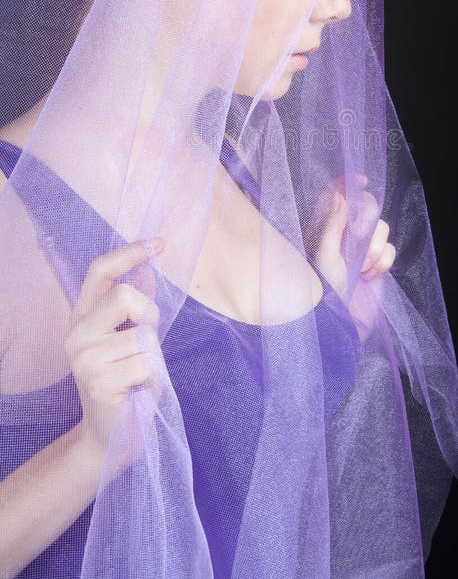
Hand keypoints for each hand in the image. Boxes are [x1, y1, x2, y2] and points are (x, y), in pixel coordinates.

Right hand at [64, 238, 165, 473]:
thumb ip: (136, 305)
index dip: (129, 252)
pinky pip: (146, 364)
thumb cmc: (125, 382)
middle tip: (147, 341)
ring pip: (142, 336)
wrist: (111, 436)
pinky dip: (152, 378)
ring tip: (138, 375)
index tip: (159, 243)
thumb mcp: (130, 337)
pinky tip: (137, 391)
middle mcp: (77, 334)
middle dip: (149, 314)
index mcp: (83, 317)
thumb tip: (148, 269)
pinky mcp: (100, 382)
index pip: (100, 271)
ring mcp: (85, 359)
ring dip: (153, 358)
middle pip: (124, 295)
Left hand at [305, 173, 395, 342]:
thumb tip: (339, 194)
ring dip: (374, 247)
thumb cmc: (322, 292)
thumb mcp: (324, 256)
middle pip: (366, 207)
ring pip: (381, 228)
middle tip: (358, 242)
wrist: (339, 326)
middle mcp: (343, 235)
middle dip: (367, 222)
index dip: (348, 183)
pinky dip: (383, 262)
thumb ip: (333, 224)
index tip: (361, 179)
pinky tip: (369, 276)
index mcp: (324, 227)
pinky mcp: (376, 264)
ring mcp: (360, 249)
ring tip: (361, 268)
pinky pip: (389, 249)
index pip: (336, 195)